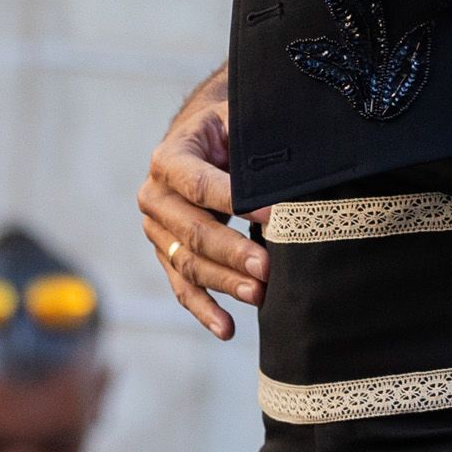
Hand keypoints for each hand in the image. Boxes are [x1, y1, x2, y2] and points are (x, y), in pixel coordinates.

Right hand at [138, 67, 265, 338]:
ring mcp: (157, 229)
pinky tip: (227, 328)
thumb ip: (256, 142)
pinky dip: (204, 310)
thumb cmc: (228, 131)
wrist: (201, 140)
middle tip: (267, 267)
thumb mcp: (237, 123)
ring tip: (258, 294)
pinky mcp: (166, 255)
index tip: (274, 216)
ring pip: (187, 263)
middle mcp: (155, 195)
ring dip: (224, 282)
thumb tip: (296, 168)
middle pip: (192, 231)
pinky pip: (182, 287)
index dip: (234, 200)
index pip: (198, 184)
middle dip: (231, 252)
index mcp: (170, 157)